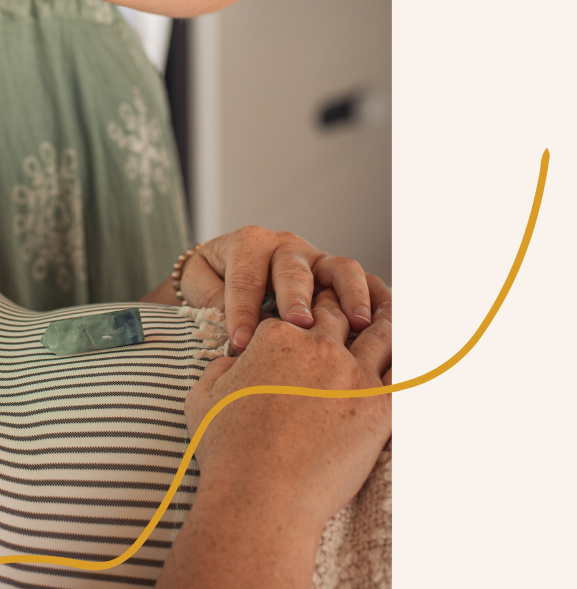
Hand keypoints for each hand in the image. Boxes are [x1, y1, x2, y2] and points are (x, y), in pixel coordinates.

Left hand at [177, 226, 391, 350]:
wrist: (226, 267)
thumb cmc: (213, 279)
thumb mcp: (200, 281)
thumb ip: (210, 296)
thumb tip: (229, 320)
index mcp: (248, 246)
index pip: (245, 279)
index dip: (241, 311)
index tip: (239, 343)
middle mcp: (286, 247)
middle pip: (294, 268)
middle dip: (296, 297)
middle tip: (299, 324)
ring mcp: (318, 260)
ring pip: (340, 269)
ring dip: (349, 295)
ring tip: (356, 323)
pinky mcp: (340, 276)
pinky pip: (367, 281)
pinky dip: (379, 299)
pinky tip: (389, 322)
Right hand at [185, 289, 391, 527]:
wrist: (262, 492)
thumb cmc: (227, 448)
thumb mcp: (203, 396)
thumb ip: (219, 368)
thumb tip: (231, 362)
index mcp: (275, 337)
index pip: (295, 313)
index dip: (301, 314)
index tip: (308, 317)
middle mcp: (317, 346)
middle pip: (338, 316)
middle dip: (344, 308)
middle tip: (358, 304)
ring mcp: (352, 375)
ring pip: (381, 335)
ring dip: (389, 322)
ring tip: (399, 316)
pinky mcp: (380, 407)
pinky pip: (407, 375)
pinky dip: (414, 360)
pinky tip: (427, 355)